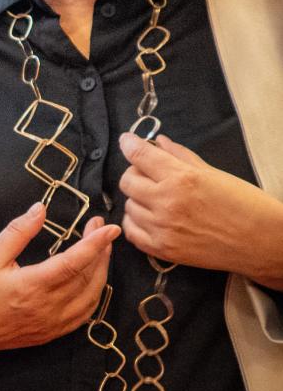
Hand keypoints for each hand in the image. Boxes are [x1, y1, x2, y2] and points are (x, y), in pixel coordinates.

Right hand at [0, 202, 118, 356]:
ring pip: (91, 296)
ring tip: (100, 251)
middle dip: (100, 250)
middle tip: (99, 228)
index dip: (95, 243)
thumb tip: (40, 209)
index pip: (74, 262)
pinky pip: (84, 315)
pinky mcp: (51, 334)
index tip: (109, 228)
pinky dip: (94, 295)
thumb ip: (17, 232)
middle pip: (88, 277)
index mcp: (31, 286)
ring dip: (101, 272)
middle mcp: (46, 308)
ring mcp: (51, 324)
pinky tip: (92, 281)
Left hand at [120, 133, 282, 286]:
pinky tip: (150, 218)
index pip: (140, 156)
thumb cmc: (247, 205)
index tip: (127, 141)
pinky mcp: (163, 249)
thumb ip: (181, 156)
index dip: (129, 144)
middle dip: (135, 173)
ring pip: (128, 206)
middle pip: (127, 181)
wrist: (263, 242)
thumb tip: (158, 142)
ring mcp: (163, 228)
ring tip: (157, 199)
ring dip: (138, 199)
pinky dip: (136, 222)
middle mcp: (167, 202)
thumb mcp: (216, 173)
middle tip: (149, 174)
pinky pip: (131, 232)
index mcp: (183, 178)